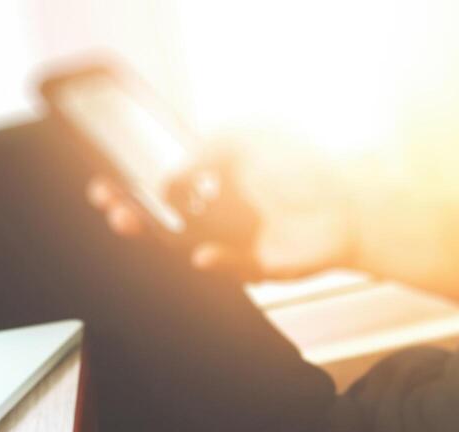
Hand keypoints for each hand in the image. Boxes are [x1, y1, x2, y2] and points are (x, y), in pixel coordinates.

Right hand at [87, 136, 357, 280]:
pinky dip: (211, 263)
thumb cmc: (303, 165)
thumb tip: (169, 181)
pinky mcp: (251, 269)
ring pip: (179, 248)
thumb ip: (203, 150)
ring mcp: (230, 243)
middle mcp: (215, 215)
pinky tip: (202, 256)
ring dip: (153, 238)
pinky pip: (222, 270)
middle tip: (111, 205)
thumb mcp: (247, 135)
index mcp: (212, 184)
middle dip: (128, 212)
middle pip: (158, 220)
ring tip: (132, 223)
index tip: (104, 184)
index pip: (157, 188)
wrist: (354, 201)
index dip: (130, 188)